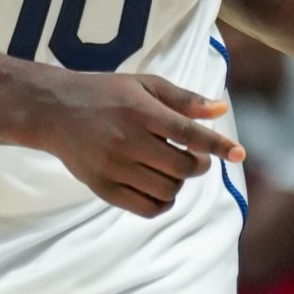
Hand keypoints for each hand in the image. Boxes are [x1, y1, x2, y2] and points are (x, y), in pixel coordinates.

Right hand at [31, 74, 244, 218]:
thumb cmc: (105, 93)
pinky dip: (163, 202)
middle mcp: (128, 141)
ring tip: (172, 168)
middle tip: (194, 156)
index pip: (189, 133)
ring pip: (168, 190)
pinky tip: (160, 186)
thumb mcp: (144, 85)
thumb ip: (184, 99)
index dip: (217, 145)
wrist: (54, 110)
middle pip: (183, 166)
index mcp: (140, 111)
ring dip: (180, 182)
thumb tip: (221, 109)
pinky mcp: (103, 188)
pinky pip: (147, 208)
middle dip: (198, 164)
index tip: (238, 154)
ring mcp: (114, 167)